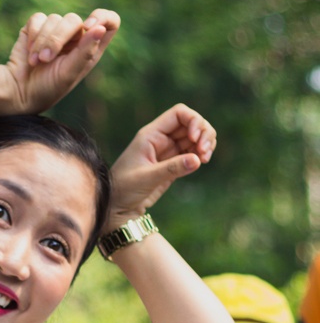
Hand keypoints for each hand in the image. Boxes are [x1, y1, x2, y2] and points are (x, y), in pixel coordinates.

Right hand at [0, 9, 119, 114]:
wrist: (17, 92)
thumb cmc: (46, 89)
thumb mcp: (68, 74)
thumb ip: (85, 52)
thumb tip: (100, 28)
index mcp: (90, 48)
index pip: (110, 23)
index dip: (103, 18)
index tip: (87, 26)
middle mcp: (76, 37)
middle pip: (74, 19)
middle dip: (57, 38)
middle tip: (46, 59)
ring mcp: (56, 31)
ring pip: (54, 19)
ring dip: (42, 41)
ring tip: (35, 62)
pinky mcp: (37, 27)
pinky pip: (38, 19)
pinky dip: (33, 35)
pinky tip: (29, 51)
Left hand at [106, 104, 215, 228]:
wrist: (116, 208)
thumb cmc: (124, 190)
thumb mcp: (146, 178)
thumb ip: (171, 169)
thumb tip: (197, 160)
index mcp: (151, 135)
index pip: (179, 114)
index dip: (192, 121)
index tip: (194, 138)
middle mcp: (161, 139)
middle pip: (191, 124)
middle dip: (203, 133)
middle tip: (205, 152)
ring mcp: (168, 152)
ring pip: (195, 138)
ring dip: (205, 144)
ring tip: (205, 158)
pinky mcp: (173, 165)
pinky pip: (192, 153)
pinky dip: (201, 154)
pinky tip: (202, 161)